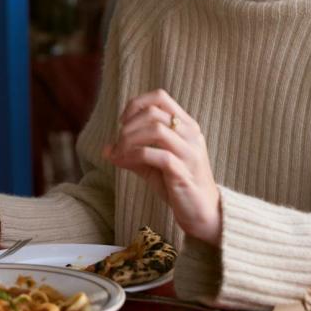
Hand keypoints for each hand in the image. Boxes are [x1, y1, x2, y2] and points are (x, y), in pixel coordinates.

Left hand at [105, 89, 221, 244]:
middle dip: (128, 126)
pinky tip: (124, 163)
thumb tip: (107, 150)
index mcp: (186, 126)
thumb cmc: (178, 185)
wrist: (203, 213)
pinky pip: (157, 155)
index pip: (160, 97)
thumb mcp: (153, 164)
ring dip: (130, 139)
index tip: (122, 123)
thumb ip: (133, 154)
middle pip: (154, 112)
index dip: (136, 105)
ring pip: (156, 129)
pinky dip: (134, 156)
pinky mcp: (184, 172)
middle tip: (118, 143)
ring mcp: (189, 152)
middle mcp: (191, 134)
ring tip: (119, 153)